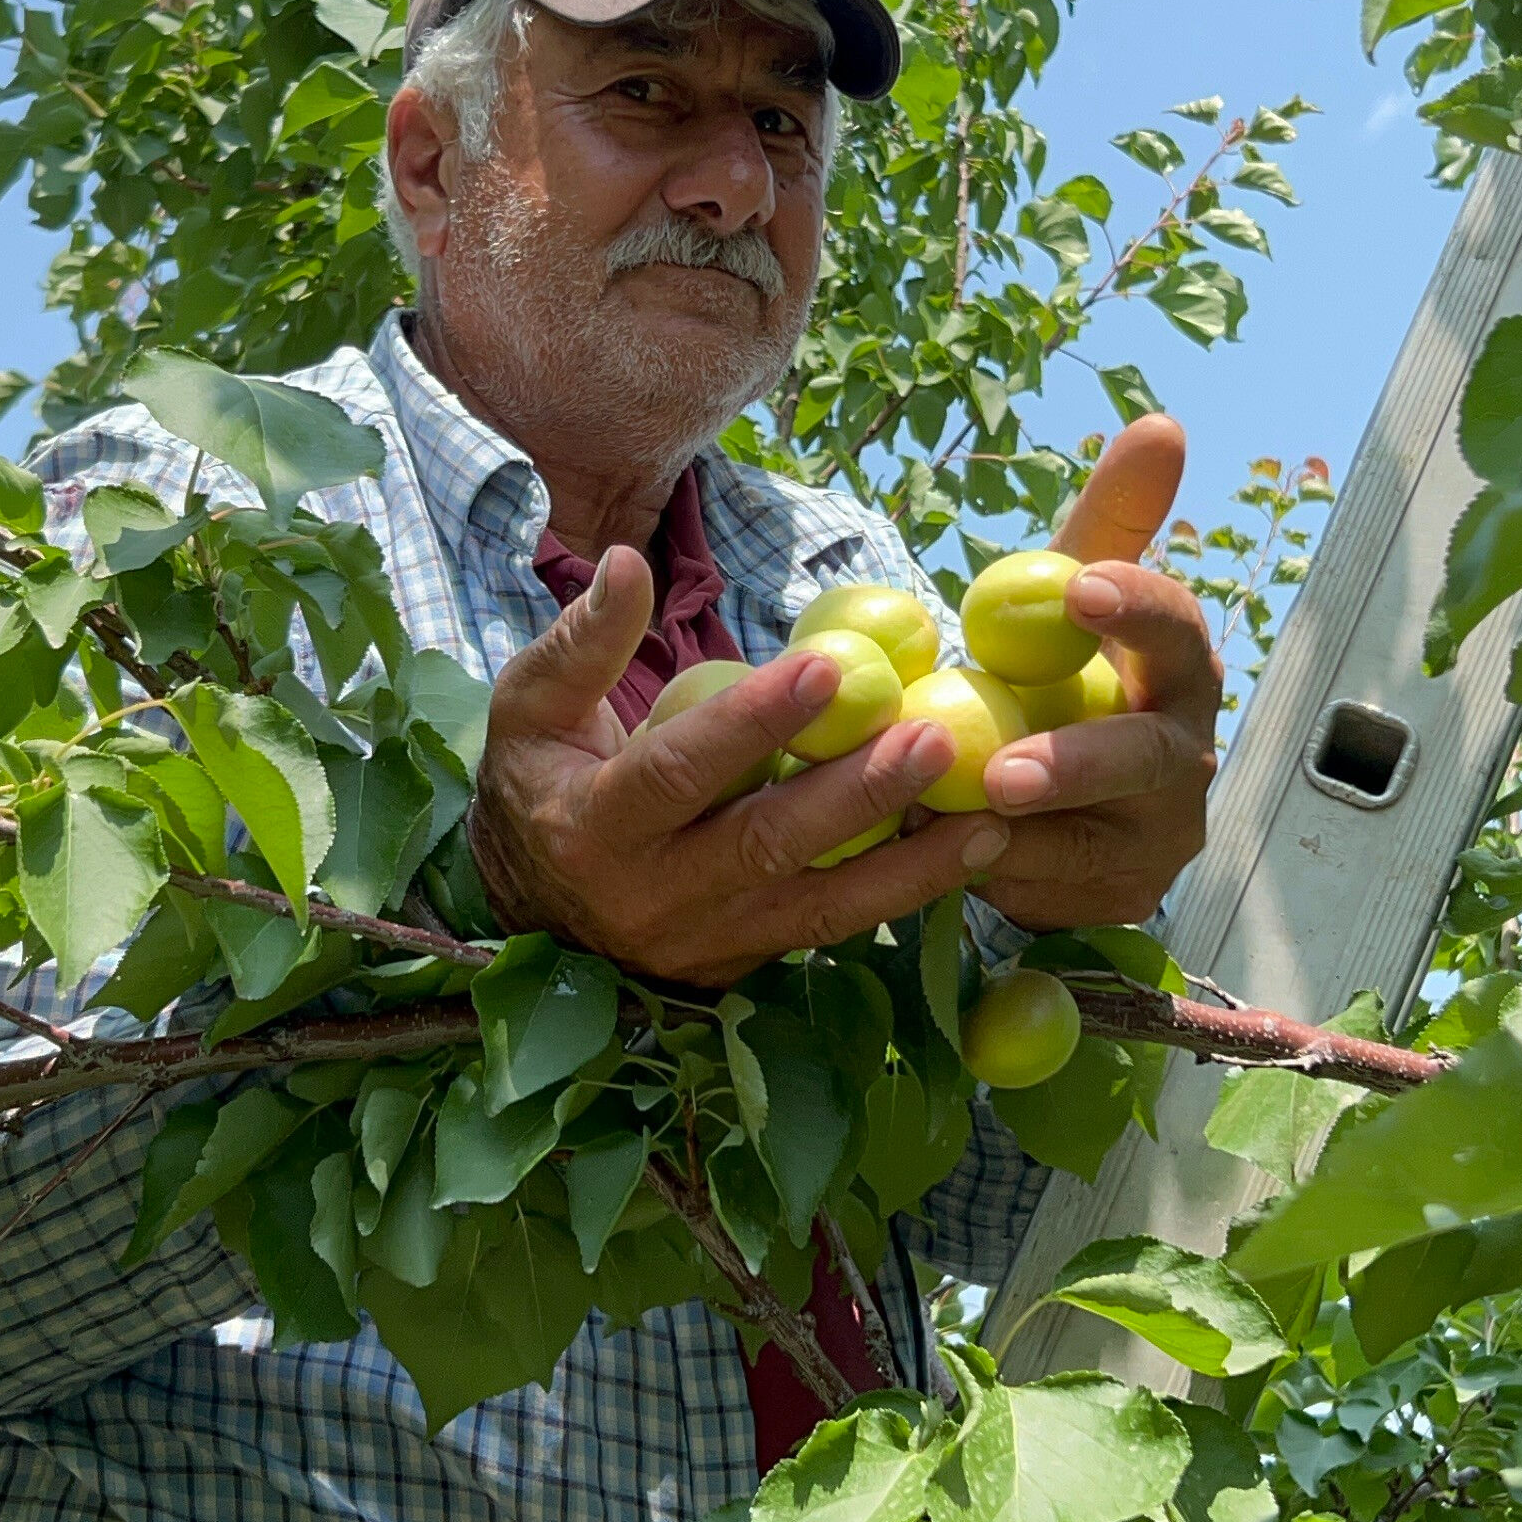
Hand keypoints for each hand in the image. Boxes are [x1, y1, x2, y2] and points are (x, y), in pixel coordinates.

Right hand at [468, 545, 1014, 987]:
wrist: (531, 903)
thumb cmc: (538, 780)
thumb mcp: (531, 707)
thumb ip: (582, 642)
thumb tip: (626, 562)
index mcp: (594, 826)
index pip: (680, 771)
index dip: (753, 723)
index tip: (828, 665)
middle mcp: (655, 897)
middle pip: (765, 847)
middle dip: (856, 794)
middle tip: (934, 734)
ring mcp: (708, 940)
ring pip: (819, 906)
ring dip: (910, 863)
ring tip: (990, 813)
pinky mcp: (750, 959)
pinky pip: (834, 927)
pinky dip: (907, 892)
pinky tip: (975, 849)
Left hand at [964, 415, 1221, 930]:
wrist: (1066, 793)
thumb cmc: (1068, 675)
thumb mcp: (1076, 596)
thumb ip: (1113, 521)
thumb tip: (1163, 424)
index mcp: (1178, 670)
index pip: (1173, 630)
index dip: (1134, 609)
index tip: (1080, 588)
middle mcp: (1182, 755)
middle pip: (1148, 755)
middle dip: (1084, 761)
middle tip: (1009, 769)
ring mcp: (1155, 835)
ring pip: (1093, 839)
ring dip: (1020, 834)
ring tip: (955, 819)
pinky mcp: (1113, 895)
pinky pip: (1049, 889)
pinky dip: (994, 871)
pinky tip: (942, 855)